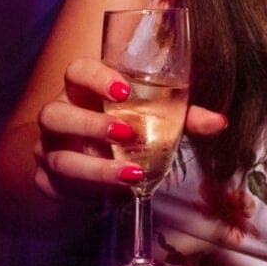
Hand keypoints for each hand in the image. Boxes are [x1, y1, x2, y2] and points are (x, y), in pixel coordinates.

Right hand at [32, 58, 226, 199]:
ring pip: (57, 156)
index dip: (96, 78)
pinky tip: (115, 194)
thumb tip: (219, 121)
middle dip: (89, 124)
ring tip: (131, 173)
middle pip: (54, 113)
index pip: (77, 71)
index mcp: (82, 90)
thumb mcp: (154, 119)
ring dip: (94, 167)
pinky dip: (88, 192)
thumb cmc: (124, 129)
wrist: (89, 167)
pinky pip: (57, 187)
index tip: (125, 91)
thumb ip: (183, 117)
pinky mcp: (46, 180)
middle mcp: (59, 115)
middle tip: (127, 134)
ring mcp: (48, 149)